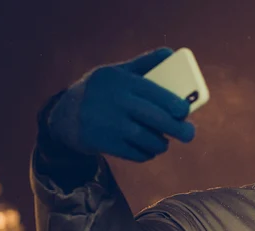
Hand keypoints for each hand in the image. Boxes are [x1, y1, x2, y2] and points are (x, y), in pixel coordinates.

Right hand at [47, 48, 195, 161]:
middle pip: (155, 118)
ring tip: (163, 141)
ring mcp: (107, 123)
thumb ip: (144, 64)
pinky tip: (147, 149)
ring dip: (161, 143)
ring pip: (146, 139)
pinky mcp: (102, 143)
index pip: (155, 92)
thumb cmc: (101, 92)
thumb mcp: (117, 73)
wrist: (64, 116)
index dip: (176, 104)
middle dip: (179, 129)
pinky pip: (134, 153)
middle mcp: (114, 101)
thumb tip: (171, 53)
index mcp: (120, 80)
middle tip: (189, 134)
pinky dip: (146, 153)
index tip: (186, 111)